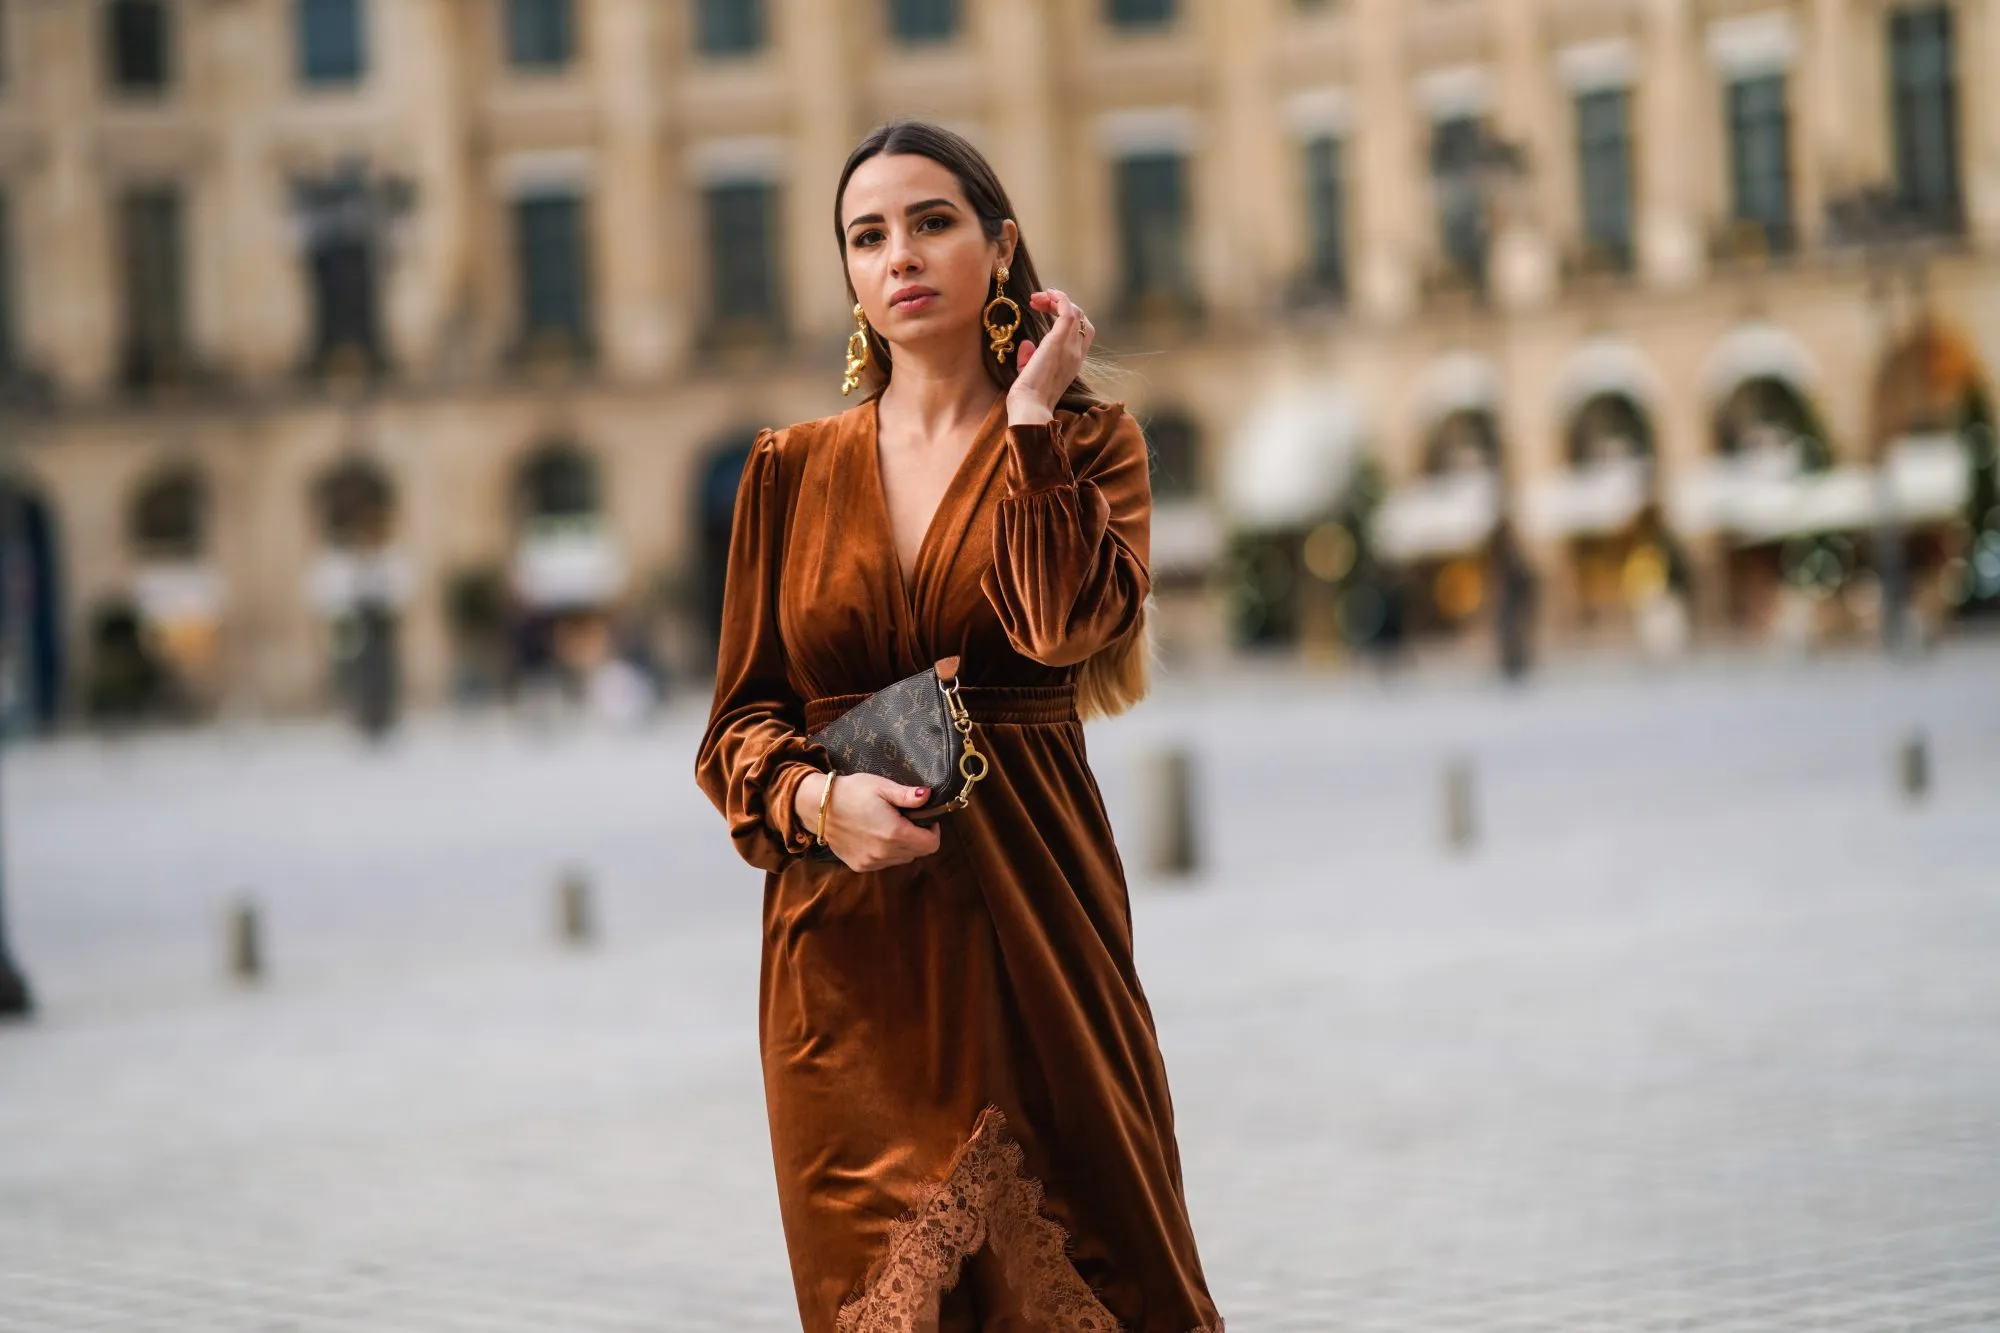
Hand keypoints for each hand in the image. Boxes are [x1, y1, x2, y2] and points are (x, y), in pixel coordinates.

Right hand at [794, 771, 941, 870]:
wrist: (818, 807)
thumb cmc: (851, 792)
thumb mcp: (881, 787)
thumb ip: (907, 795)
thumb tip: (928, 796)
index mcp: (895, 833)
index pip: (931, 844)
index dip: (932, 830)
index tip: (923, 818)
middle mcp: (885, 853)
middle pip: (918, 853)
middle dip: (918, 837)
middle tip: (905, 819)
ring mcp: (872, 862)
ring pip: (902, 859)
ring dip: (903, 846)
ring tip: (889, 826)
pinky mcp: (860, 866)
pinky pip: (885, 863)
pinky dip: (887, 852)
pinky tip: (875, 835)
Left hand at [1006, 289, 1094, 428]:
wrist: (1030, 408)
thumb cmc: (1028, 398)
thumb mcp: (1030, 374)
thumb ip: (1029, 358)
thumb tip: (1026, 344)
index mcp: (1073, 363)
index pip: (1082, 332)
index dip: (1066, 316)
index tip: (1044, 310)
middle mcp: (1076, 354)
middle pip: (1082, 319)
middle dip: (1063, 305)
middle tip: (1040, 302)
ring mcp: (1070, 348)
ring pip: (1076, 312)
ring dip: (1058, 299)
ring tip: (1038, 298)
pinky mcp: (1058, 342)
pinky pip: (1068, 311)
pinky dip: (1059, 298)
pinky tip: (1047, 294)